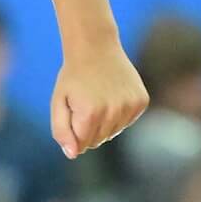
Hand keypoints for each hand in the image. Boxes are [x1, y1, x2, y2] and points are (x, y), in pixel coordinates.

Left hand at [51, 39, 147, 158]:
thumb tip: (73, 154)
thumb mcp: (58, 102)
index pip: (82, 145)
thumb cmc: (73, 77)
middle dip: (88, 128)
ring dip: (104, 122)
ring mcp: (130, 106)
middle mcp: (113, 112)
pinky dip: (118, 114)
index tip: (73, 111)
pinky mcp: (141, 101)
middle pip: (98, 141)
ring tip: (99, 98)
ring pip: (113, 133)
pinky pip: (127, 121)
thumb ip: (61, 131)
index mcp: (90, 114)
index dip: (74, 131)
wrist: (95, 47)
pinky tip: (113, 95)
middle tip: (85, 103)